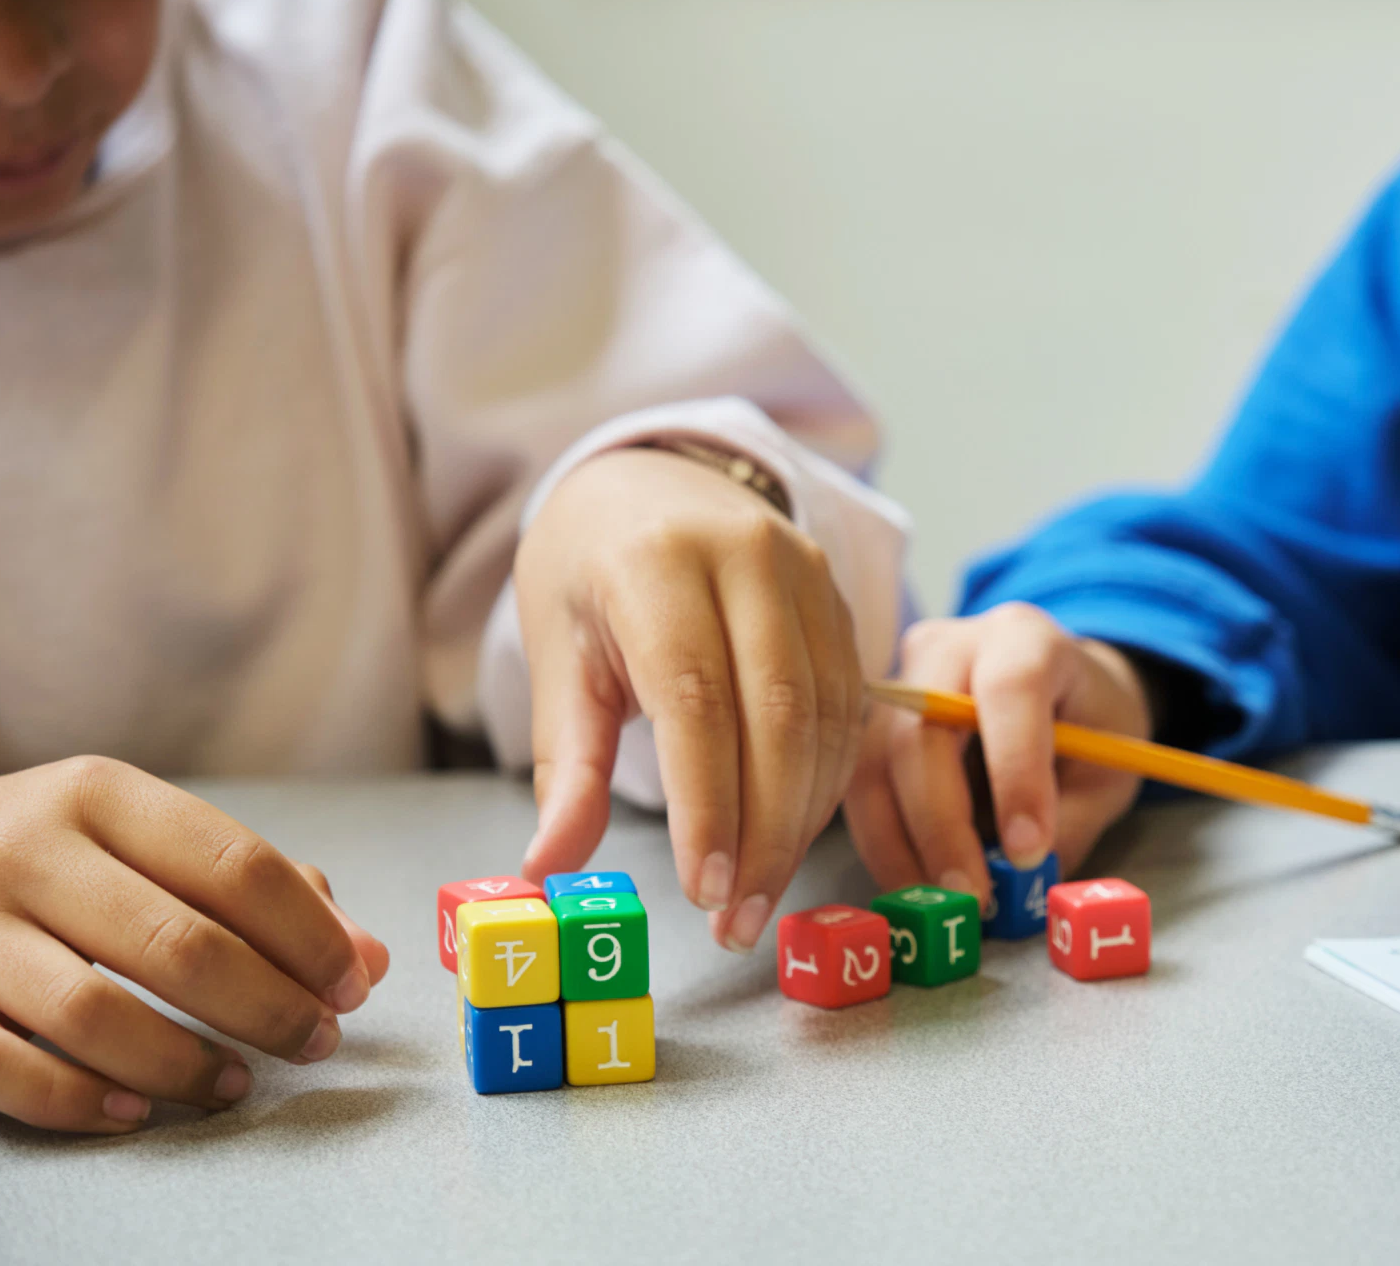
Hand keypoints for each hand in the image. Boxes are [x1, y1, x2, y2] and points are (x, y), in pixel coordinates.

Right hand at [0, 758, 389, 1133]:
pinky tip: (136, 1110)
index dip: (309, 936)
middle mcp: (29, 853)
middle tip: (315, 1042)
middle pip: (179, 944)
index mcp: (102, 796)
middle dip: (269, 1006)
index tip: (353, 984)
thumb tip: (366, 958)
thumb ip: (259, 890)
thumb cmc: (56, 852)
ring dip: (182, 1062)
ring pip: (91, 1014)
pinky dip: (77, 1101)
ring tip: (235, 1084)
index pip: (234, 867)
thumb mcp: (143, 835)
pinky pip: (0, 1069)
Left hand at [516, 447, 863, 951]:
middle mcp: (746, 555)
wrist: (652, 480)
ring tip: (758, 894)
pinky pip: (850, 707)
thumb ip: (566, 765)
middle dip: (764, 832)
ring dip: (800, 820)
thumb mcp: (558, 655)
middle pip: (778, 714)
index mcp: (656, 561)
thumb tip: (549, 868)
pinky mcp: (840, 599)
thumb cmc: (591, 572)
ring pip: (827, 718)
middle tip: (736, 918)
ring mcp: (806, 573)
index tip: (702, 888)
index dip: (707, 803)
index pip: (696, 697)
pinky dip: (825, 783)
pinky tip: (789, 833)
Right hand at [843, 604, 1150, 898]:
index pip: (1010, 690)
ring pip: (872, 765)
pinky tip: (910, 883)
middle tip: (969, 897)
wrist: (1054, 685)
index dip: (1015, 772)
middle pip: (920, 733)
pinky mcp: (869, 720)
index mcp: (1024, 639)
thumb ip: (1068, 820)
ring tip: (935, 904)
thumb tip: (1015, 883)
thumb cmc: (1086, 724)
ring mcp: (898, 681)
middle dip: (941, 827)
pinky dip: (881, 843)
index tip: (1027, 850)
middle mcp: (948, 646)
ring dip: (898, 845)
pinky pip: (857, 786)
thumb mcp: (1107, 767)